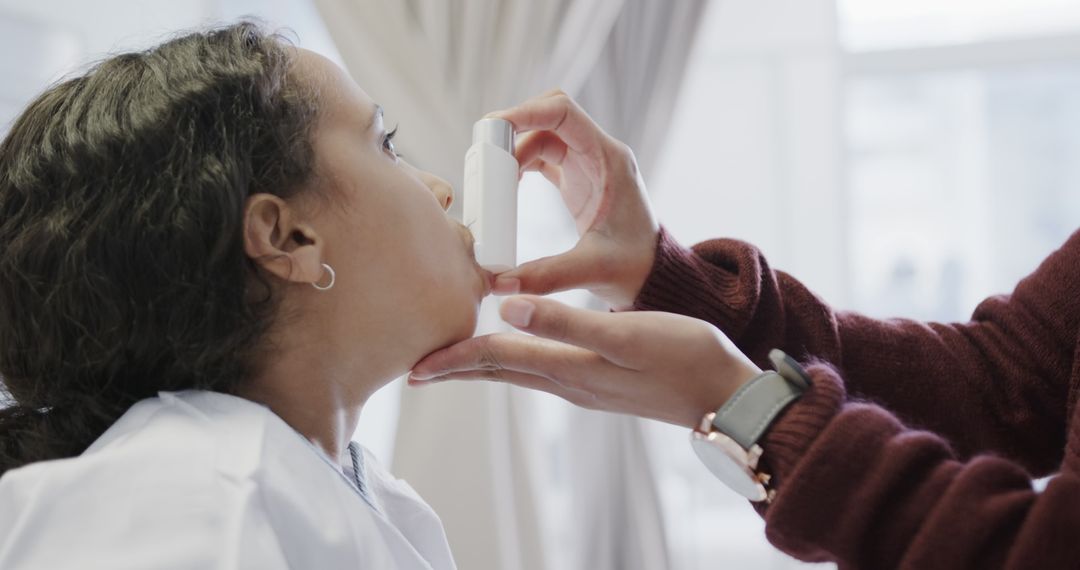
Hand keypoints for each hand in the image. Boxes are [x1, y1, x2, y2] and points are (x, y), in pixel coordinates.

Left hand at [409, 295, 761, 427]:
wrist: (727, 395)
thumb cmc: (684, 357)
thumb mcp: (626, 335)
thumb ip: (565, 322)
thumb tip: (506, 306)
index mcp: (570, 368)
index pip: (497, 359)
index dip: (452, 359)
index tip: (413, 365)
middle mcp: (570, 381)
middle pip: (499, 371)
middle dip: (456, 369)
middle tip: (416, 370)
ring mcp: (586, 385)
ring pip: (519, 373)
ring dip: (482, 366)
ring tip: (452, 362)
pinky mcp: (602, 382)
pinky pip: (542, 371)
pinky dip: (515, 361)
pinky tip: (517, 353)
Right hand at [488, 90, 658, 308]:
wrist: (652, 275)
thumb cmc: (633, 268)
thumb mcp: (592, 270)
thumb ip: (546, 274)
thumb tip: (499, 283)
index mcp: (609, 159)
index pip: (564, 112)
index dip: (527, 111)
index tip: (494, 128)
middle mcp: (598, 153)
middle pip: (549, 115)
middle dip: (514, 126)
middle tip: (484, 153)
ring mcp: (587, 163)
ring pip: (542, 134)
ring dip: (514, 149)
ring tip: (492, 179)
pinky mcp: (576, 178)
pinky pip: (543, 155)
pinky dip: (520, 163)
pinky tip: (507, 186)